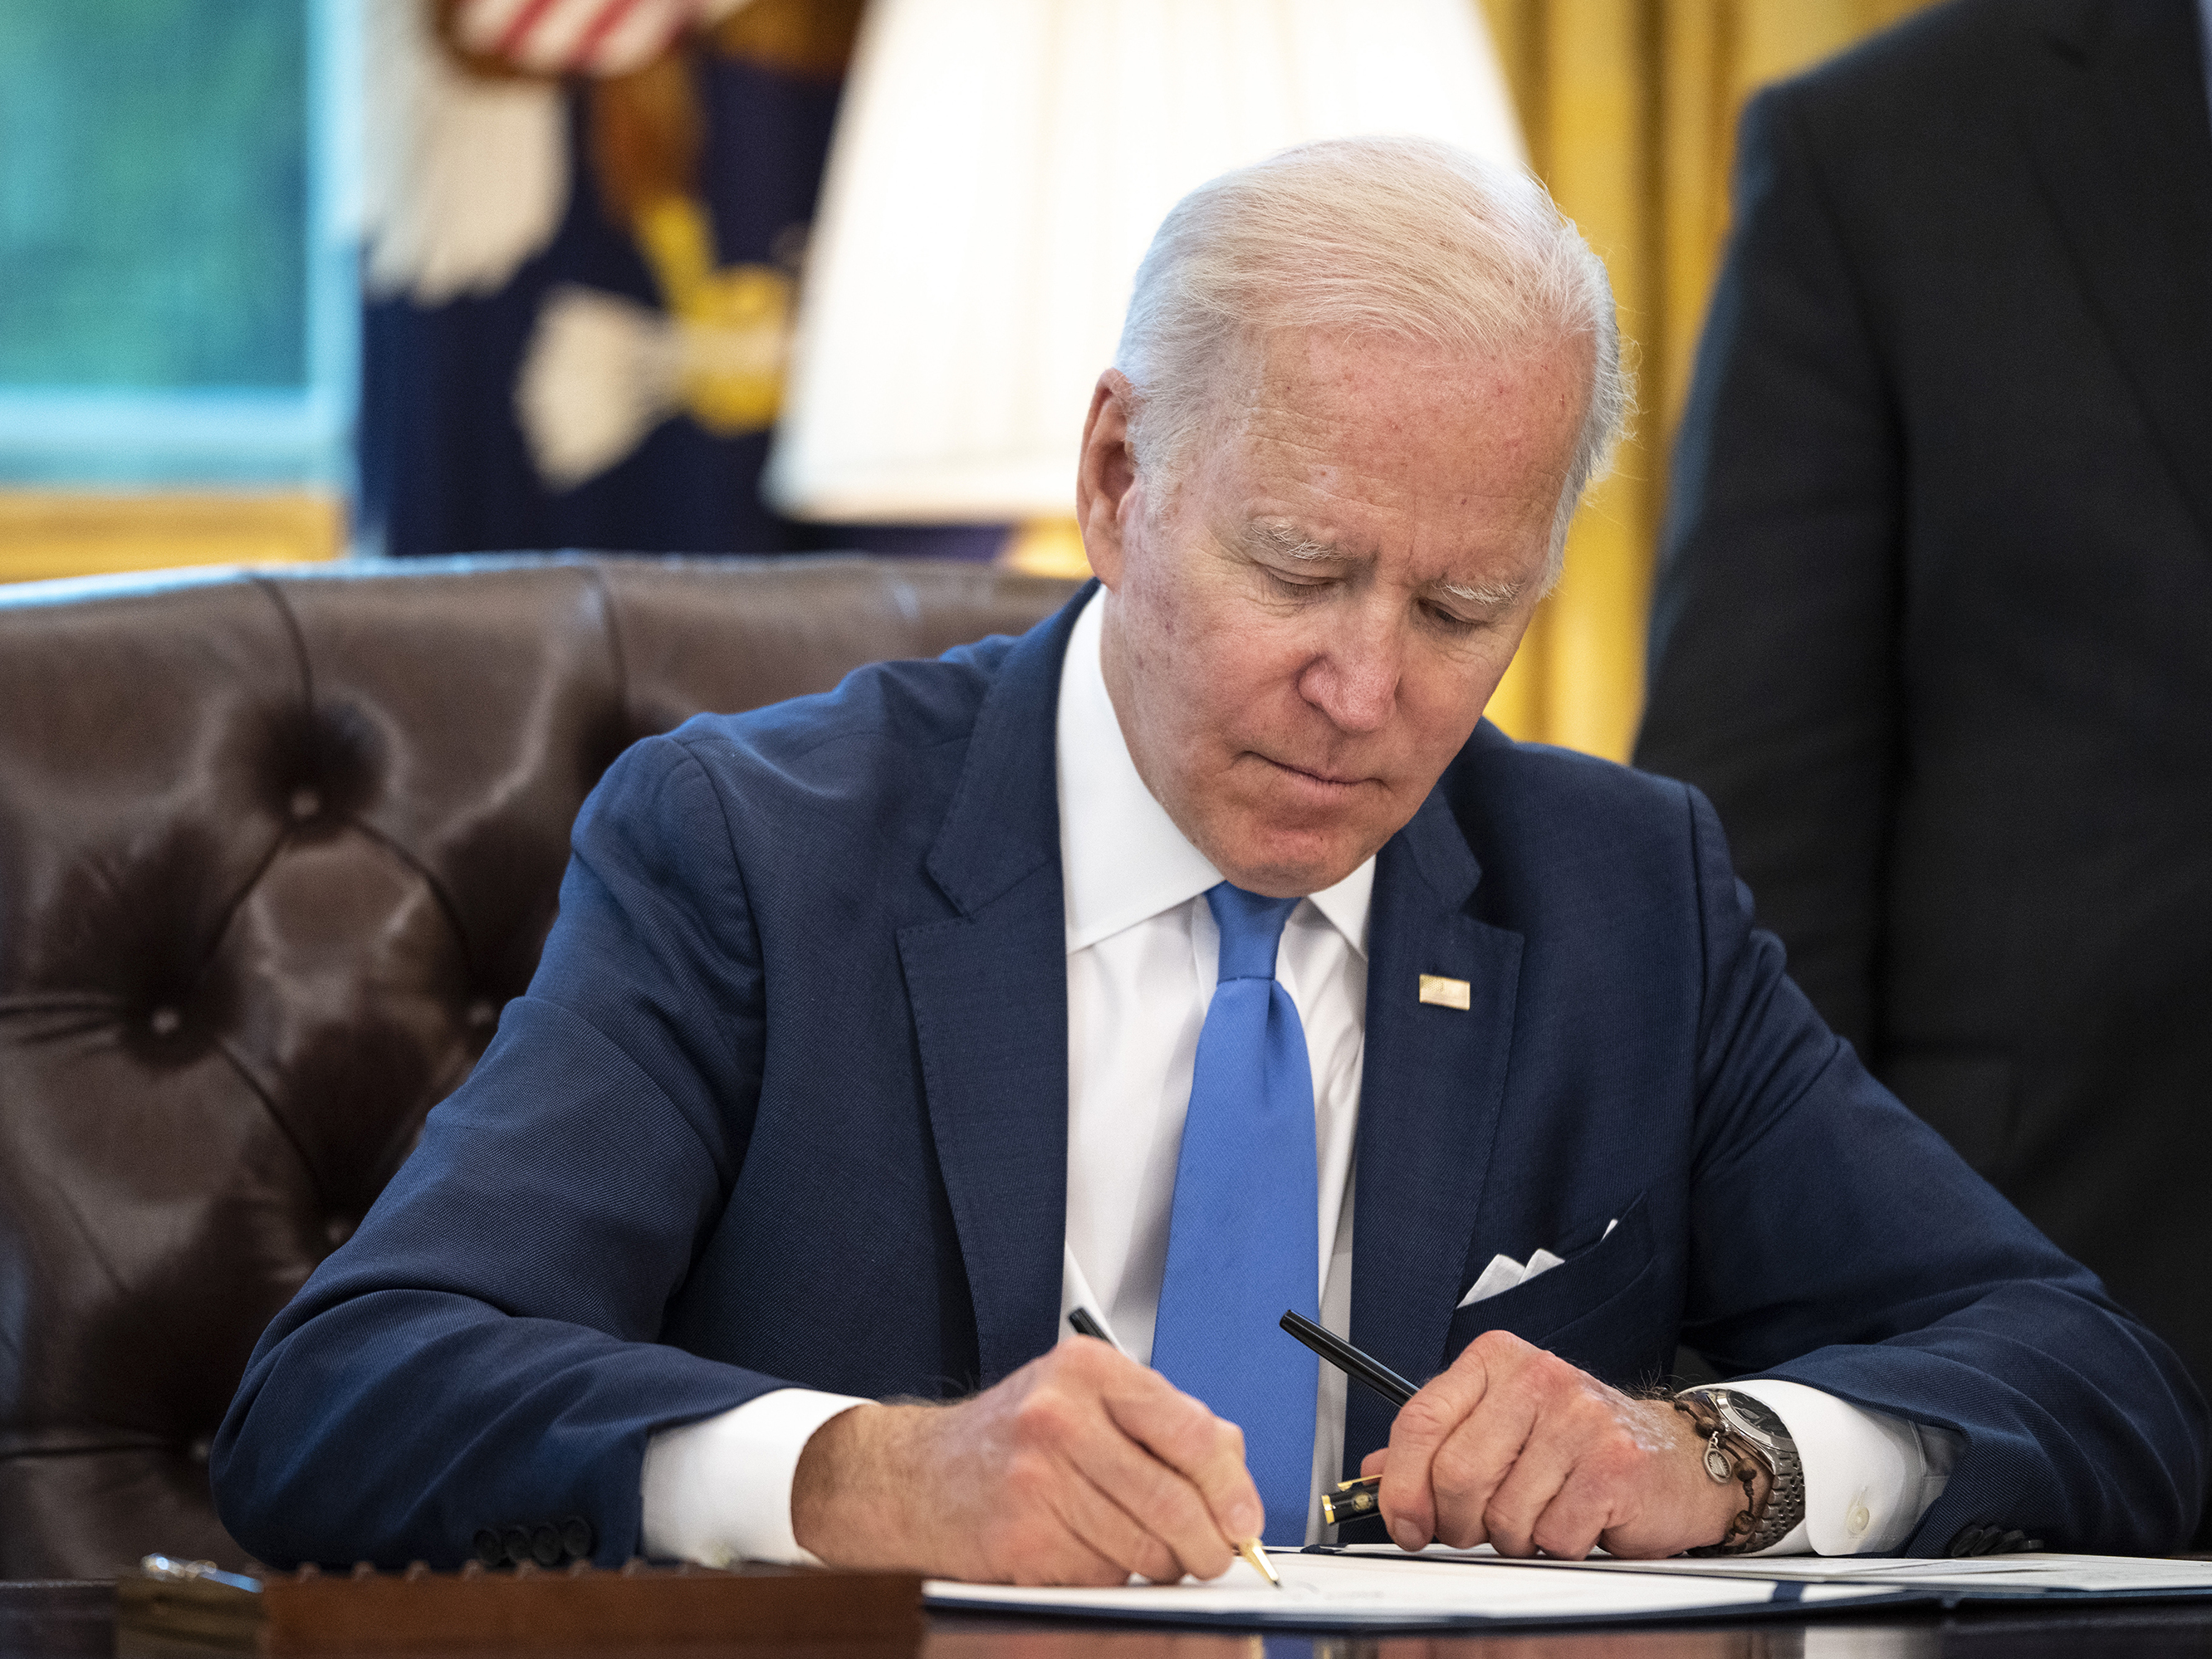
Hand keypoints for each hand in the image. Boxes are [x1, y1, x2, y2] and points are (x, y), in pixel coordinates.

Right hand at [789, 1337, 1264, 1584]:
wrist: (916, 1475)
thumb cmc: (1012, 1438)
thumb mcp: (1088, 1399)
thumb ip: (1165, 1423)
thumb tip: (1237, 1479)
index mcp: (1089, 1370)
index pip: (1191, 1431)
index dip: (1231, 1487)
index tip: (1245, 1521)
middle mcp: (1061, 1416)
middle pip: (1174, 1500)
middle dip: (1207, 1543)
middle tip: (1212, 1555)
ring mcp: (1037, 1477)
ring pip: (1144, 1547)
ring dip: (1158, 1564)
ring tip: (1138, 1546)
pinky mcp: (1021, 1537)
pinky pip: (1102, 1576)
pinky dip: (1109, 1578)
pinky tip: (1085, 1549)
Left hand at [1360, 1331, 1761, 1559]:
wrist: (1675, 1457)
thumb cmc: (1579, 1442)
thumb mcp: (1500, 1426)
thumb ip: (1436, 1444)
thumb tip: (1375, 1472)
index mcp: (1497, 1360)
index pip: (1420, 1419)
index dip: (1401, 1484)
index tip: (1402, 1521)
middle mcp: (1537, 1377)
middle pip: (1455, 1474)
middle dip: (1457, 1522)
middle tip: (1477, 1528)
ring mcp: (1579, 1419)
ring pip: (1502, 1514)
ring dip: (1512, 1537)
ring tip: (1538, 1514)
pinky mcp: (1614, 1466)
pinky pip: (1552, 1536)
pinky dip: (1555, 1546)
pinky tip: (1574, 1520)